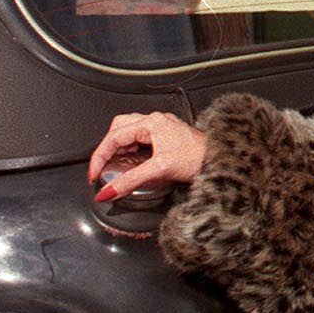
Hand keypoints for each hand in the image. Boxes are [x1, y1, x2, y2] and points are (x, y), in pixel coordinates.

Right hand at [88, 111, 206, 201]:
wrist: (220, 161)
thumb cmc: (197, 158)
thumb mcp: (159, 170)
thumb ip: (130, 181)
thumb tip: (107, 192)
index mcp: (151, 123)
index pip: (114, 137)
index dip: (99, 156)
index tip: (93, 174)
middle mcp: (156, 121)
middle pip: (118, 128)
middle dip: (107, 148)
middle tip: (102, 167)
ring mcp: (162, 127)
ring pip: (129, 131)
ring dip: (119, 148)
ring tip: (115, 165)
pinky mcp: (167, 136)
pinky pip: (140, 138)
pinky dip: (131, 149)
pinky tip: (133, 162)